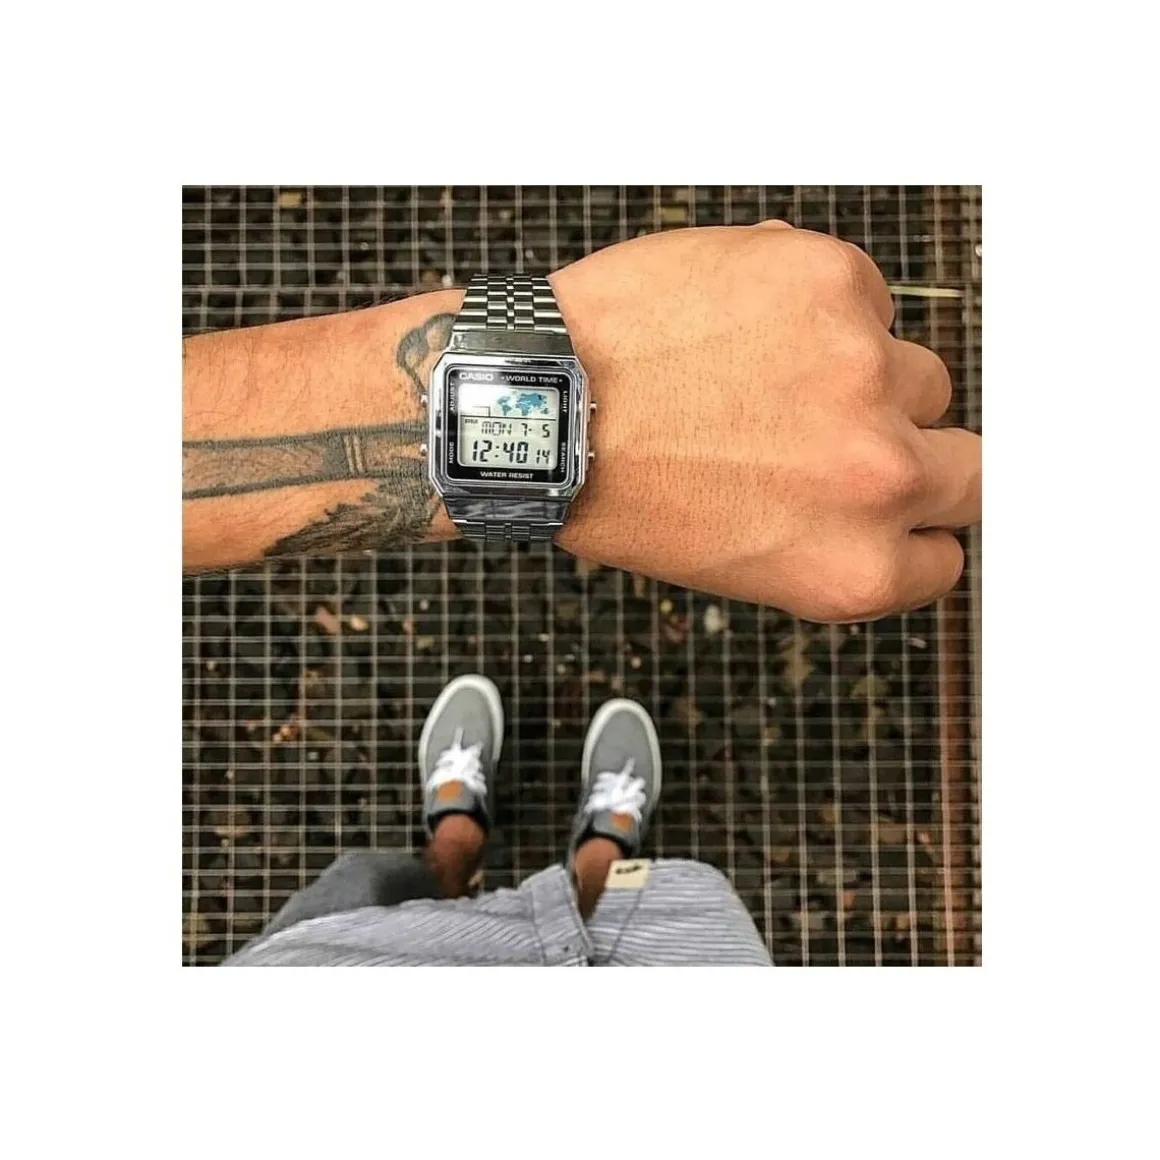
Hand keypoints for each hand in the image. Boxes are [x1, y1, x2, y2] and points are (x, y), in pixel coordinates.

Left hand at [550, 222, 979, 621]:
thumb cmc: (620, 488)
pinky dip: (820, 310)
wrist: (545, 400)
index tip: (882, 504)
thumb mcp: (744, 562)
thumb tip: (893, 509)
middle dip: (913, 453)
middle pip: (968, 464)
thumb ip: (836, 540)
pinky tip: (745, 327)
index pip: (947, 548)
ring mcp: (863, 372)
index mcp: (854, 568)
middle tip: (839, 435)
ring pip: (917, 373)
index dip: (909, 523)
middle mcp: (876, 478)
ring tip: (765, 378)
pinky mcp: (834, 283)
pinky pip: (866, 298)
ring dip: (861, 377)